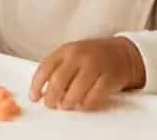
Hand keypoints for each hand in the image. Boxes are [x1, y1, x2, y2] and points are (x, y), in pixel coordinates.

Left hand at [29, 37, 145, 110]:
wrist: (121, 54)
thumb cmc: (91, 56)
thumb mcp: (72, 55)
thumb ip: (57, 69)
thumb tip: (42, 91)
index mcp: (66, 50)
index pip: (45, 68)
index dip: (37, 85)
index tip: (34, 97)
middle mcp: (79, 56)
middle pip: (59, 81)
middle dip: (51, 97)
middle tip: (50, 105)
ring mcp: (95, 66)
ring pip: (75, 91)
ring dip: (67, 103)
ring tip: (65, 105)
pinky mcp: (109, 78)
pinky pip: (93, 97)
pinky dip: (84, 105)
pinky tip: (80, 105)